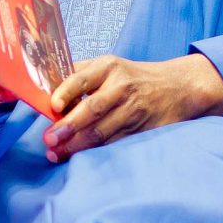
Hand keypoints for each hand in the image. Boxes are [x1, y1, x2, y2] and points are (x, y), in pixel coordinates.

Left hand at [43, 54, 222, 161]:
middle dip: (68, 126)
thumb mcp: (108, 66)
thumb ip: (78, 76)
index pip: (82, 78)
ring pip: (102, 130)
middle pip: (92, 108)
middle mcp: (121, 87)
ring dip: (77, 144)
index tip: (53, 106)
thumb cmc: (132, 77)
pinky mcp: (141, 129)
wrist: (178, 86)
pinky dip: (95, 151)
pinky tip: (79, 156)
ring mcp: (133, 109)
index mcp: (108, 67)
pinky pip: (114, 142)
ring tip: (57, 153)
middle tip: (49, 140)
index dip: (66, 92)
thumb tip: (44, 91)